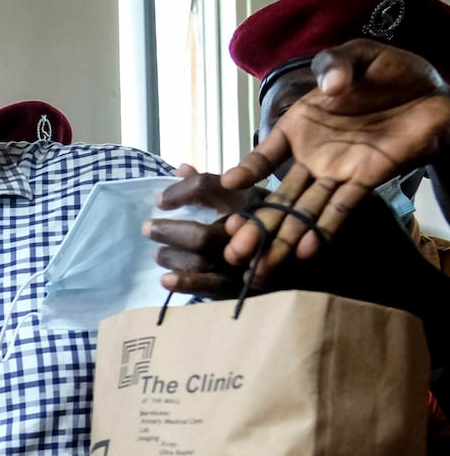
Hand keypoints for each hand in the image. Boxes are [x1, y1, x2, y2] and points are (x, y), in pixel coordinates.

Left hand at [144, 165, 257, 299]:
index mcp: (249, 200)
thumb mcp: (247, 195)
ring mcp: (246, 261)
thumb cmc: (269, 220)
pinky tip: (166, 279)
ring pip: (202, 261)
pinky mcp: (244, 286)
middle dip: (169, 232)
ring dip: (173, 257)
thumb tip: (181, 169)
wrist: (307, 260)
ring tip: (158, 254)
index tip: (159, 202)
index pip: (206, 188)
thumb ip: (212, 184)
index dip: (178, 192)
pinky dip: (187, 282)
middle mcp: (249, 230)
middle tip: (148, 228)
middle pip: (201, 235)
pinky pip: (212, 286)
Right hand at [221, 39, 449, 281]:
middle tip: (234, 251)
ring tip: (260, 264)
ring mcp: (338, 171)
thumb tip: (330, 87)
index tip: (229, 184)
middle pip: (279, 196)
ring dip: (283, 237)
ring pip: (303, 209)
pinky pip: (341, 208)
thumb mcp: (357, 55)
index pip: (266, 154)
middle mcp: (314, 155)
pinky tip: (307, 249)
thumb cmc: (394, 72)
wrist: (436, 92)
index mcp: (301, 125)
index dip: (248, 169)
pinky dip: (325, 228)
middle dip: (256, 225)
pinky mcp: (367, 180)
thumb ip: (335, 63)